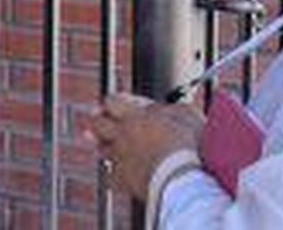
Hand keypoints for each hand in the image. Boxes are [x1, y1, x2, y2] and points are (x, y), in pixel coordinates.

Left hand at [83, 93, 203, 199]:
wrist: (179, 178)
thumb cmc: (185, 144)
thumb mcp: (185, 115)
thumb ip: (171, 109)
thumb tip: (167, 109)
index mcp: (134, 115)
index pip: (112, 101)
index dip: (113, 101)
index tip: (114, 101)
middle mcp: (121, 135)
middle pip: (97, 123)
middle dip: (97, 120)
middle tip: (98, 118)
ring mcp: (119, 158)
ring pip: (101, 150)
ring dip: (102, 146)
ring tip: (105, 145)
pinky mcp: (123, 181)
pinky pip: (110, 176)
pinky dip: (113, 173)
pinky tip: (118, 172)